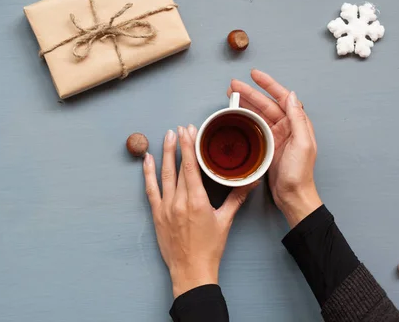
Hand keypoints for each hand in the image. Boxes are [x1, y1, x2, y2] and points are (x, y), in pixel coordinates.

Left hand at [143, 125, 256, 297]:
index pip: (191, 167)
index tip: (188, 131)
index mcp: (197, 201)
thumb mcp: (225, 221)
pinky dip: (148, 173)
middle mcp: (179, 201)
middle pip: (178, 167)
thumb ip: (236, 198)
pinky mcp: (157, 214)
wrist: (191, 270)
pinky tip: (147, 160)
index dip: (189, 146)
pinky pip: (150, 189)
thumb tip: (251, 181)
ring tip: (166, 137)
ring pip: (164, 175)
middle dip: (179, 145)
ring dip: (164, 154)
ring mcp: (165, 207)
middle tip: (180, 128)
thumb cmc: (210, 248)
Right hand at [227, 70, 321, 227]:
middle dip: (249, 92)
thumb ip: (297, 118)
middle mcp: (286, 127)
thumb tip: (291, 95)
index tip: (254, 75)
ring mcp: (274, 136)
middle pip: (265, 103)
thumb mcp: (302, 143)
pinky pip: (252, 127)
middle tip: (232, 84)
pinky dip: (243, 119)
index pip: (282, 97)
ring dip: (244, 103)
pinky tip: (234, 115)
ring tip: (230, 95)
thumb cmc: (299, 173)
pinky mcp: (265, 146)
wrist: (292, 196)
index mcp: (296, 123)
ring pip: (257, 114)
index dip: (268, 84)